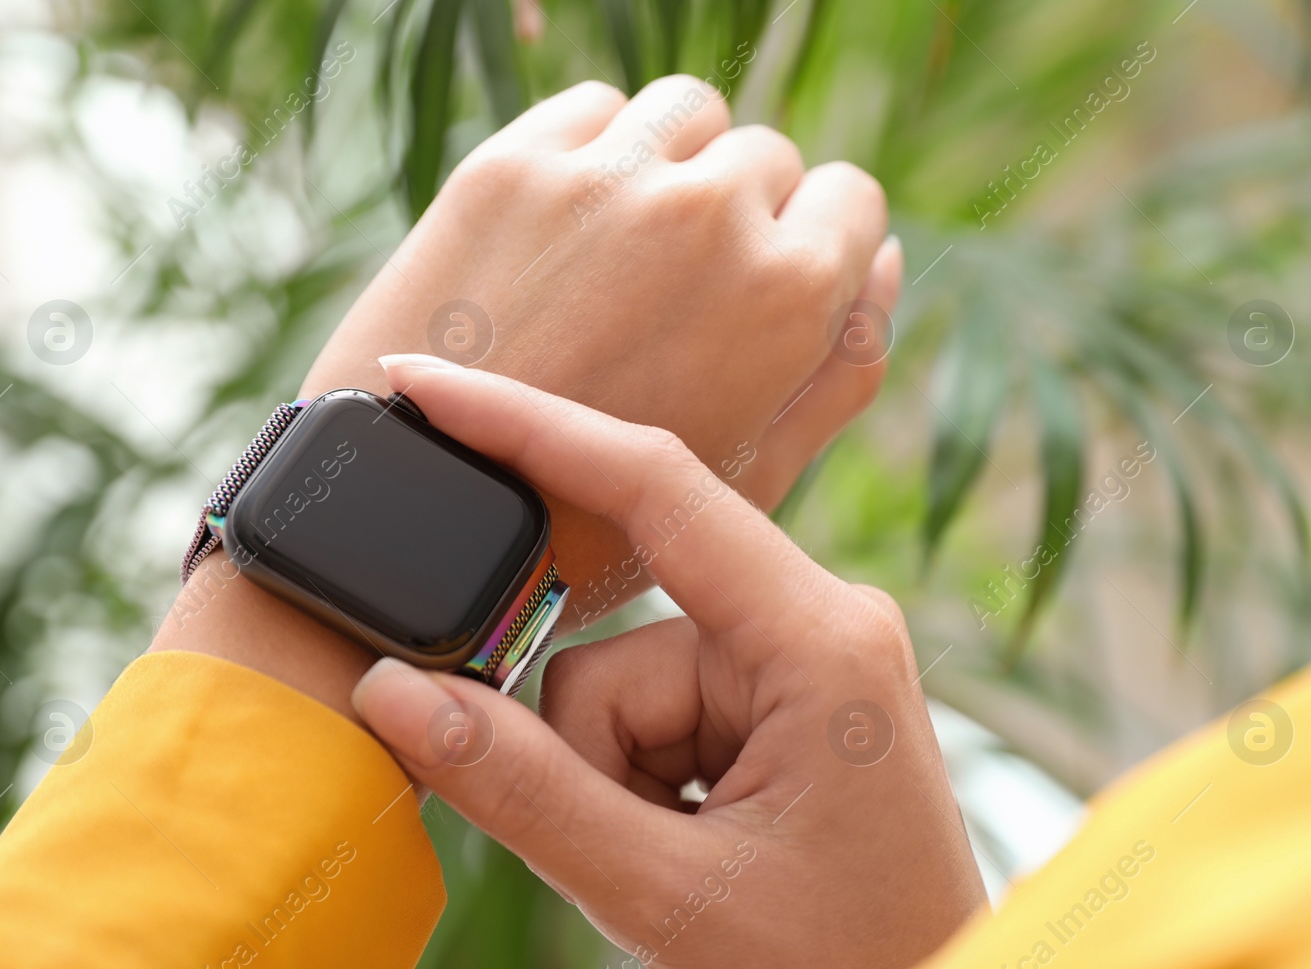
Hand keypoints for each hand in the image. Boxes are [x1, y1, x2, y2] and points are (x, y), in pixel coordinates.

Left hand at [156, 76, 899, 713]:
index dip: (809, 244)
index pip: (850, 197)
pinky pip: (593, 109)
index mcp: (789, 292)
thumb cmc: (597, 519)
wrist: (427, 516)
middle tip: (669, 294)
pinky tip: (560, 233)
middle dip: (734, 213)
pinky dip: (590, 152)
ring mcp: (609, 179)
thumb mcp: (751, 475)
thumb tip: (883, 264)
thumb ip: (841, 368)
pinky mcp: (514, 164)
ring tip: (617, 255)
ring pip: (684, 115)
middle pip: (764, 157)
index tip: (757, 285)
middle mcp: (712, 212)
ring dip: (669, 166)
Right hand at [352, 358, 985, 968]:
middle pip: (619, 633)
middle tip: (632, 845)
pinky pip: (650, 713)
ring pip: (620, 684)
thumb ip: (518, 789)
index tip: (426, 384)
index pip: (656, 487)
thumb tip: (392, 695)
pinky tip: (691, 850)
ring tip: (682, 867)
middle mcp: (817, 626)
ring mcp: (798, 666)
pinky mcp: (776, 706)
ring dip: (613, 782)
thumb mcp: (662, 893)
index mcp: (821, 639)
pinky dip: (634, 784)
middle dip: (588, 744)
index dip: (530, 427)